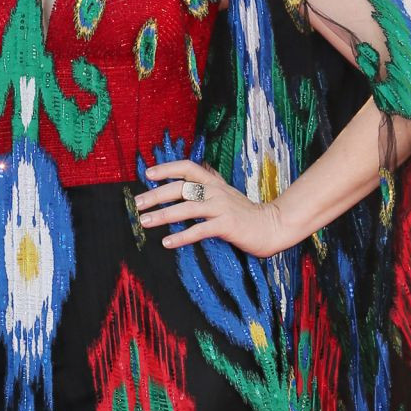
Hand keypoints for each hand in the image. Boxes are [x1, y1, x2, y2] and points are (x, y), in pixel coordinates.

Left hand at [135, 160, 290, 256]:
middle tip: (138, 204)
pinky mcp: (227, 226)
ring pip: (186, 208)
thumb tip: (191, 180)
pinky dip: (182, 236)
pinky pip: (199, 230)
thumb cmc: (246, 214)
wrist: (273, 226)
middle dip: (156, 195)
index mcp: (214, 182)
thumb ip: (209, 187)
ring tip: (145, 222)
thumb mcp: (226, 195)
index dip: (167, 169)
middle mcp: (216, 191)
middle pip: (181, 188)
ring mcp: (221, 207)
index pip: (187, 168)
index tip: (147, 174)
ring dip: (163, 215)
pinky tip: (167, 242)